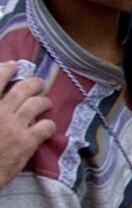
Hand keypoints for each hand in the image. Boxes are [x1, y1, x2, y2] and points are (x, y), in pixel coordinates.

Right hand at [0, 63, 53, 187]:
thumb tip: (2, 96)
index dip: (7, 69)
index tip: (13, 66)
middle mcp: (0, 111)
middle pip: (24, 88)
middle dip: (35, 83)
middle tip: (38, 84)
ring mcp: (14, 126)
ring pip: (38, 103)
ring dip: (44, 101)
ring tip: (45, 103)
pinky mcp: (27, 142)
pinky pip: (46, 125)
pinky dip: (49, 124)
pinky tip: (47, 127)